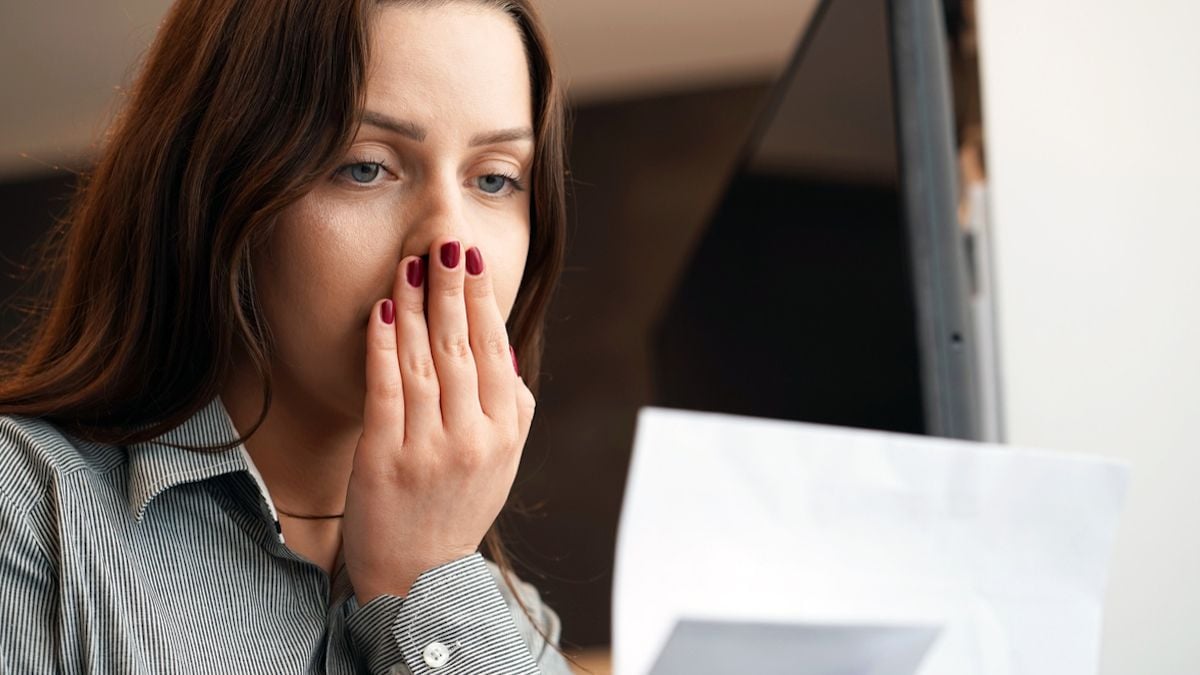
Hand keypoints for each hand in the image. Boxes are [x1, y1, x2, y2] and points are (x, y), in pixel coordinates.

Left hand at [342, 237, 535, 601]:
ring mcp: (429, 449)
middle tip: (442, 242)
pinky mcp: (385, 459)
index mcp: (506, 431)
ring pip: (425, 360)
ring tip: (408, 263)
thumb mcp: (503, 459)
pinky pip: (386, 389)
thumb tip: (501, 340)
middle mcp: (473, 438)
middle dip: (450, 289)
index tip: (470, 259)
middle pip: (462, 347)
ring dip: (415, 305)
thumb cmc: (459, 507)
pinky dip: (384, 345)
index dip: (482, 300)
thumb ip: (509, 402)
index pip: (496, 350)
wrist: (420, 578)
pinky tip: (383, 310)